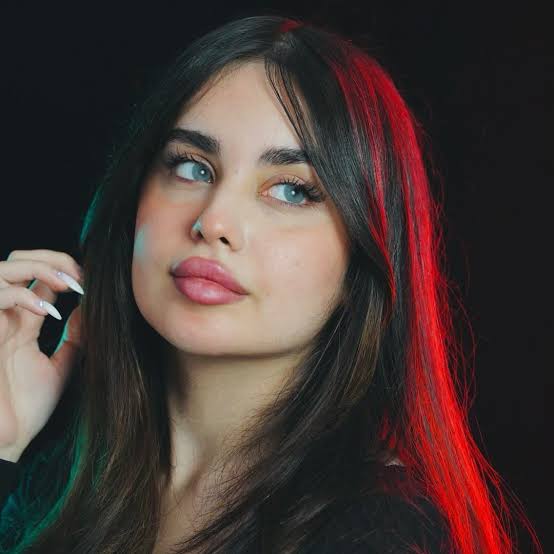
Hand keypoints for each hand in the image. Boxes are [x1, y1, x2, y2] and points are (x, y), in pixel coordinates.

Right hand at [0, 249, 84, 461]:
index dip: (66, 270)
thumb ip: (74, 338)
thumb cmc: (26, 409)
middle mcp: (5, 317)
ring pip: (3, 269)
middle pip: (18, 260)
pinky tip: (48, 310)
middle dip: (52, 258)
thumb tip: (89, 310)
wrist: (5, 442)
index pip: (40, 278)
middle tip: (81, 276)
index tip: (92, 282)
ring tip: (70, 283)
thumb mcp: (60, 366)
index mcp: (22, 323)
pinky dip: (23, 295)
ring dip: (40, 267)